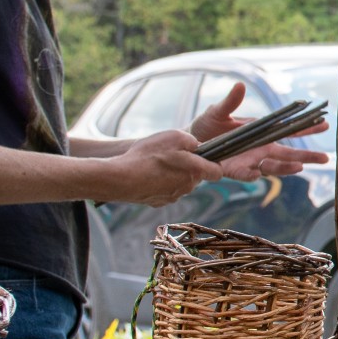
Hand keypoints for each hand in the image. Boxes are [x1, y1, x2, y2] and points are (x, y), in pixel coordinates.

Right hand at [103, 130, 221, 205]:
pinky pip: (165, 190)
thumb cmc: (148, 156)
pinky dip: (159, 182)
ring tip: (156, 163)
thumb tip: (198, 146)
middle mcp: (188, 187)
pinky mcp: (158, 202)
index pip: (217, 172)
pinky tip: (147, 174)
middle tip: (171, 155)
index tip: (204, 155)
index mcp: (196, 172)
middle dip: (188, 166)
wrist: (119, 178)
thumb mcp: (175, 136)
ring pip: (180, 183)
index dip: (213, 162)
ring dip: (173, 174)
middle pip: (196, 176)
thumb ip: (192, 141)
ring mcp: (173, 196)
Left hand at [188, 83, 330, 179]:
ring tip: (299, 167)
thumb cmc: (206, 126)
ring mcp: (249, 161)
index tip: (325, 124)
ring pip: (273, 167)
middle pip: (289, 153)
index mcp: (262, 132)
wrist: (187, 145)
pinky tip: (260, 172)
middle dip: (307, 156)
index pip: (289, 131)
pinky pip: (247, 175)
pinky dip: (254, 174)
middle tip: (326, 158)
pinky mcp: (234, 171)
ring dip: (285, 167)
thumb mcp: (218, 111)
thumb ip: (230, 102)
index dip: (306, 129)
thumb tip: (241, 86)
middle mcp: (260, 148)